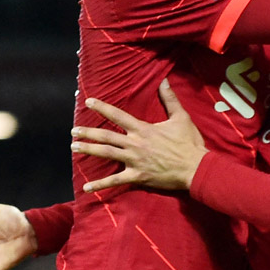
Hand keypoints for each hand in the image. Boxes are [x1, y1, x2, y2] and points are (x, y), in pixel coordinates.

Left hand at [70, 80, 206, 192]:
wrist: (195, 168)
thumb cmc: (189, 143)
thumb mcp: (180, 118)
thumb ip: (170, 99)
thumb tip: (164, 81)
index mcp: (143, 129)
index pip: (118, 115)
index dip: (102, 107)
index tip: (88, 101)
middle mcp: (135, 143)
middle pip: (106, 136)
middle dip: (88, 133)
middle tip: (73, 131)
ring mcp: (134, 161)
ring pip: (106, 154)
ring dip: (89, 150)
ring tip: (74, 148)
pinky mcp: (137, 176)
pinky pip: (115, 181)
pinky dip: (100, 185)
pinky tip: (86, 188)